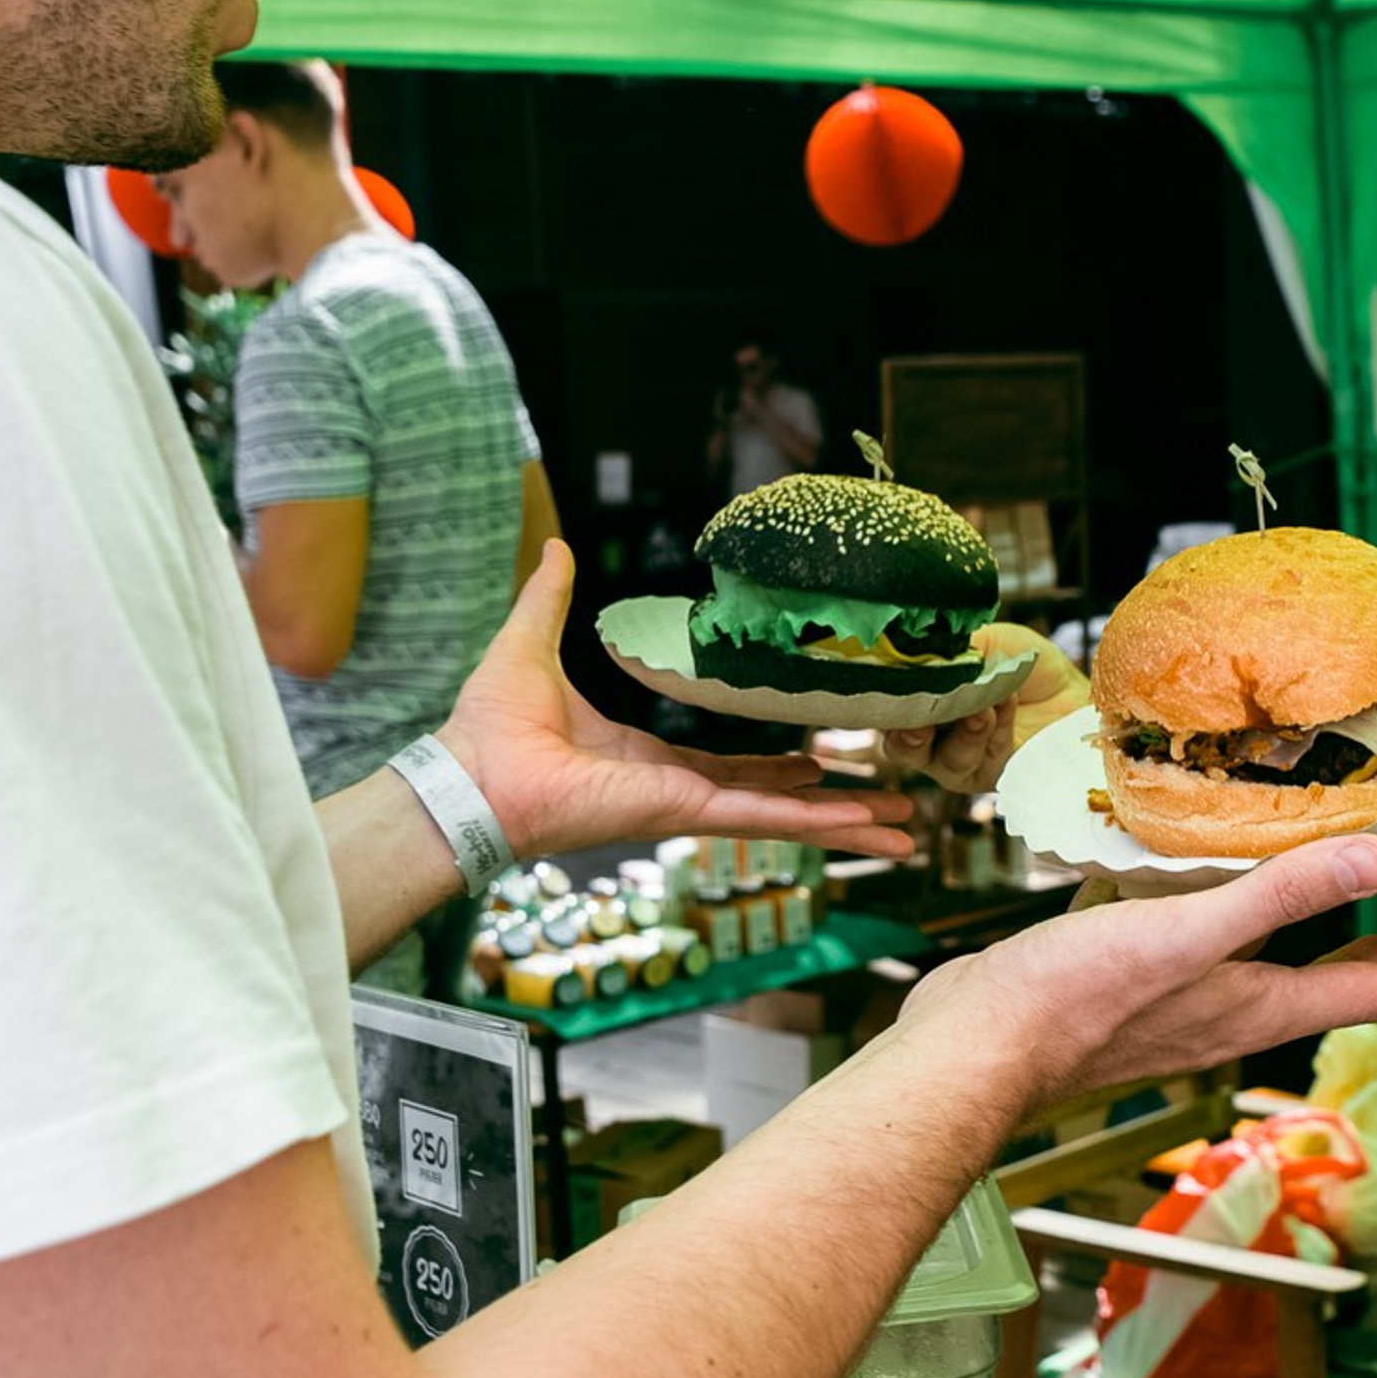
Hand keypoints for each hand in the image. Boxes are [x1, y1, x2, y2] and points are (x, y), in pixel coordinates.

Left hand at [442, 542, 917, 860]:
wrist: (472, 774)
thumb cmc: (490, 727)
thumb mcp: (532, 643)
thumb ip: (552, 599)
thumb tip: (557, 549)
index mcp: (651, 760)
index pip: (734, 766)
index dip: (781, 766)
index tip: (823, 761)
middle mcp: (679, 789)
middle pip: (777, 799)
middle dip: (836, 805)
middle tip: (892, 804)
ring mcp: (687, 806)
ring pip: (785, 816)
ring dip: (846, 823)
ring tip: (903, 828)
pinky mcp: (685, 812)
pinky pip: (764, 818)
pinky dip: (817, 824)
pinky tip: (863, 826)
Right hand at [875, 623, 1089, 795]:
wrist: (1070, 690)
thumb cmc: (1021, 666)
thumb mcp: (985, 643)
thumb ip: (953, 649)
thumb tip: (926, 647)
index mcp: (920, 705)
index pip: (887, 710)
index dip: (887, 703)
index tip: (898, 685)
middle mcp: (930, 741)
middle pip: (903, 747)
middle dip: (913, 731)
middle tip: (927, 715)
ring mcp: (958, 764)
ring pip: (946, 759)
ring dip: (965, 731)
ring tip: (983, 707)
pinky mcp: (991, 779)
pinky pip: (986, 759)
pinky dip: (996, 729)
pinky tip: (1006, 704)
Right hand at [893, 833, 1376, 1108]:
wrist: (971, 1052)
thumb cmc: (1070, 1003)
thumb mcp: (1188, 934)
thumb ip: (1280, 896)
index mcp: (1253, 1005)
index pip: (1374, 994)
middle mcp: (1224, 1015)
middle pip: (1326, 989)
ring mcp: (1175, 1010)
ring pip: (1265, 977)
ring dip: (1309, 948)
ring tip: (1336, 919)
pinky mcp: (1125, 995)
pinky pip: (1204, 962)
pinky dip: (1234, 933)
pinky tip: (1204, 905)